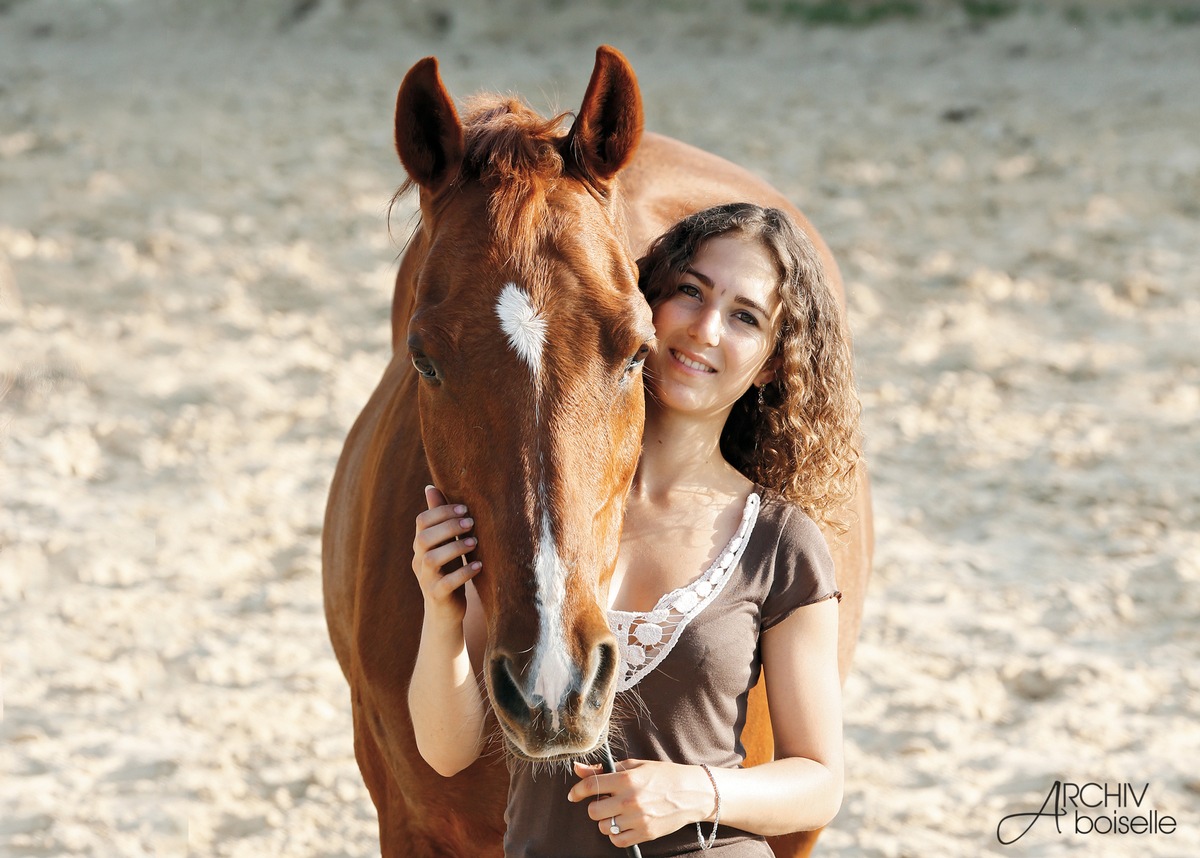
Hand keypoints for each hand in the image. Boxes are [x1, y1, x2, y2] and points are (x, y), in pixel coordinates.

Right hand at [411, 485, 480, 623]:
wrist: (444, 612)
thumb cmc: (448, 571)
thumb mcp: (444, 544)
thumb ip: (439, 519)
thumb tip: (430, 487)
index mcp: (420, 545)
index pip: (421, 521)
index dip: (441, 511)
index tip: (465, 508)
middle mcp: (419, 560)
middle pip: (424, 538)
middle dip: (449, 527)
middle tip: (472, 523)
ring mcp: (425, 580)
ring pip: (432, 559)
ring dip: (455, 548)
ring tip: (475, 542)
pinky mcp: (436, 596)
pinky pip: (446, 584)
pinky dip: (464, 573)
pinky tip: (479, 566)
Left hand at [568, 759, 716, 847]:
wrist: (692, 793)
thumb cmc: (662, 775)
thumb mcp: (634, 765)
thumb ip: (603, 769)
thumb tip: (577, 768)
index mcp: (627, 778)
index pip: (591, 785)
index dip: (577, 790)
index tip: (574, 795)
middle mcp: (630, 799)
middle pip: (593, 811)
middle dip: (596, 807)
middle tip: (606, 802)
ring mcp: (638, 819)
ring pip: (604, 827)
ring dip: (607, 821)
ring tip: (619, 812)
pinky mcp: (645, 833)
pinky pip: (617, 840)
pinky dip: (616, 835)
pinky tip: (624, 825)